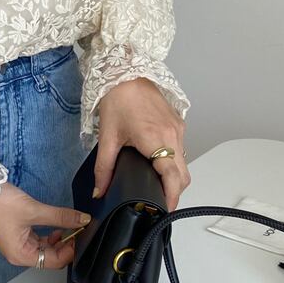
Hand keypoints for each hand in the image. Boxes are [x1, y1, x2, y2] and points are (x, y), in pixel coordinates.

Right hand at [0, 182, 91, 268]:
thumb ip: (60, 217)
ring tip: (70, 225)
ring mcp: (18, 242)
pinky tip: (57, 224)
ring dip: (59, 238)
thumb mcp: (34, 210)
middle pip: (50, 256)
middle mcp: (19, 253)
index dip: (70, 250)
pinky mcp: (18, 232)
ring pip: (45, 247)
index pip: (53, 261)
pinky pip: (38, 238)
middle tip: (78, 230)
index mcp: (20, 255)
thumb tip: (81, 220)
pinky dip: (49, 232)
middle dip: (66, 244)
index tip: (80, 235)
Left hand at [93, 78, 190, 210]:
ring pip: (184, 163)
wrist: (126, 71)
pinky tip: (157, 162)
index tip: (164, 211)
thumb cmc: (117, 99)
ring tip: (156, 185)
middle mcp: (173, 135)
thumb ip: (104, 168)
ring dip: (174, 177)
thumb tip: (99, 190)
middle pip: (183, 175)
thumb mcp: (107, 137)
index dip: (171, 197)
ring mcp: (178, 128)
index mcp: (157, 139)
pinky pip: (181, 149)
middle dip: (174, 191)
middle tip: (157, 201)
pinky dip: (173, 161)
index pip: (173, 177)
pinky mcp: (178, 122)